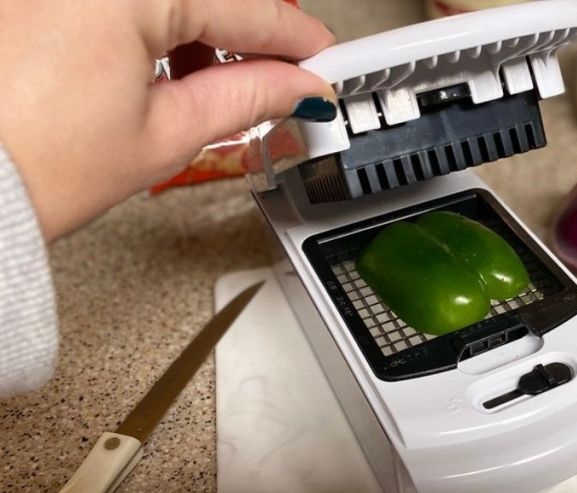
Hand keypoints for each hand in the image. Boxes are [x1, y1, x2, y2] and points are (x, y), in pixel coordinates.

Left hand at [0, 0, 335, 239]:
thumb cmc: (22, 166)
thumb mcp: (162, 136)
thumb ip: (244, 98)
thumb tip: (294, 84)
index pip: (246, 6)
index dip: (296, 39)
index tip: (321, 60)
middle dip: (248, 29)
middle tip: (278, 74)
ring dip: (199, 23)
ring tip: (209, 83)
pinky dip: (151, 18)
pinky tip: (159, 58)